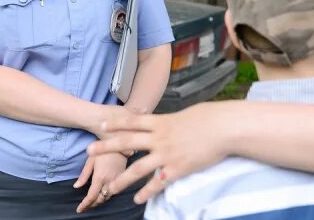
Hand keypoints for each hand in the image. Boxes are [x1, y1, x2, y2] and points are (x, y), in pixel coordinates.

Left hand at [74, 152, 127, 212]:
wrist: (121, 143)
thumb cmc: (104, 151)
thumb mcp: (91, 160)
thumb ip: (84, 175)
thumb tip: (76, 186)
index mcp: (100, 177)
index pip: (91, 196)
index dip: (85, 205)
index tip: (79, 209)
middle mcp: (110, 181)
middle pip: (100, 199)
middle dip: (92, 205)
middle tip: (84, 207)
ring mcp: (117, 180)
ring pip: (108, 197)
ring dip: (100, 201)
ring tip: (92, 202)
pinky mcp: (123, 178)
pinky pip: (114, 191)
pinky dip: (107, 195)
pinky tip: (103, 194)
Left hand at [87, 103, 228, 203]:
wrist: (224, 129)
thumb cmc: (212, 118)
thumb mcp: (190, 114)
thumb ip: (175, 121)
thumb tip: (172, 123)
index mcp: (162, 122)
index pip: (133, 122)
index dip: (117, 123)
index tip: (102, 125)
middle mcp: (160, 138)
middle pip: (127, 143)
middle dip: (106, 147)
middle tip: (88, 151)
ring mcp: (167, 154)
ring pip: (138, 169)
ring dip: (122, 180)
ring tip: (109, 188)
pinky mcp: (177, 169)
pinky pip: (157, 183)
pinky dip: (146, 192)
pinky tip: (138, 199)